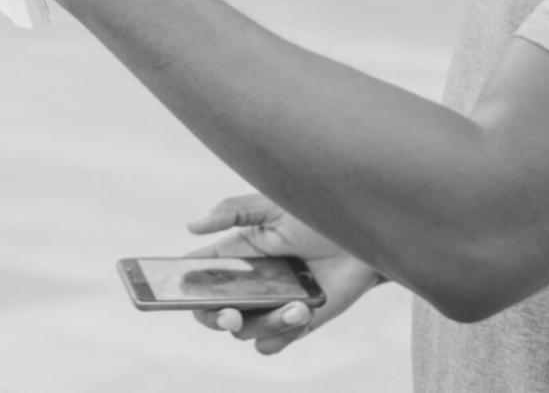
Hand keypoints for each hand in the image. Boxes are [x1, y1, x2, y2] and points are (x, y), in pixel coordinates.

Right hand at [185, 192, 384, 354]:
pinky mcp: (297, 321)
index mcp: (239, 253)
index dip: (185, 287)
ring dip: (266, 323)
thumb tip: (190, 225)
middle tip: (230, 313)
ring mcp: (272, 304)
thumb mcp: (275, 204)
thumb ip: (233, 211)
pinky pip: (274, 343)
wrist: (367, 234)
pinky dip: (281, 336)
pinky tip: (301, 313)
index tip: (181, 292)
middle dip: (215, 317)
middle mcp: (251, 283)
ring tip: (295, 304)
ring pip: (246, 331)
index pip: (200, 275)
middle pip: (215, 312)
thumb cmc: (320, 212)